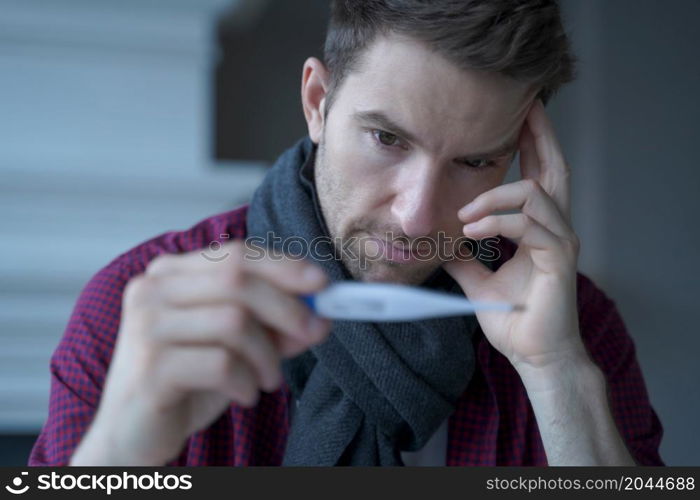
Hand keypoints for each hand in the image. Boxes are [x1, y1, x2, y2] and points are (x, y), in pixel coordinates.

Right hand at [71, 240, 330, 464]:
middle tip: (312, 334)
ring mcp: (146, 327)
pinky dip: (246, 382)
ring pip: (234, 323)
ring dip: (266, 356)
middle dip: (287, 308)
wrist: (133, 433)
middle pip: (238, 281)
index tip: (322, 283)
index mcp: (170, 274)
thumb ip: (274, 326)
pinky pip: (221, 364)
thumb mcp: (237, 347)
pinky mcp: (150, 367)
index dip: (284, 266)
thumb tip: (321, 316)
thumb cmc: (185, 382)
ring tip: (267, 379)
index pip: (235, 254)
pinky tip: (243, 394)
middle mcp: (152, 290)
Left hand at [444, 99, 587, 373]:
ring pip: (537, 192)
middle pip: (554, 169)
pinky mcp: (559, 259)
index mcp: (538, 229)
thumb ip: (464, 257)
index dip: (532, 144)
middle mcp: (555, 228)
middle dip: (539, 135)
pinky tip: (473, 231)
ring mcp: (560, 242)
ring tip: (465, 216)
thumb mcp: (479, 280)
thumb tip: (439, 241)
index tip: (518, 115)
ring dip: (495, 196)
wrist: (534, 354)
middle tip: (524, 107)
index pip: (539, 175)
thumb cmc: (513, 319)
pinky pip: (530, 224)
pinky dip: (499, 222)